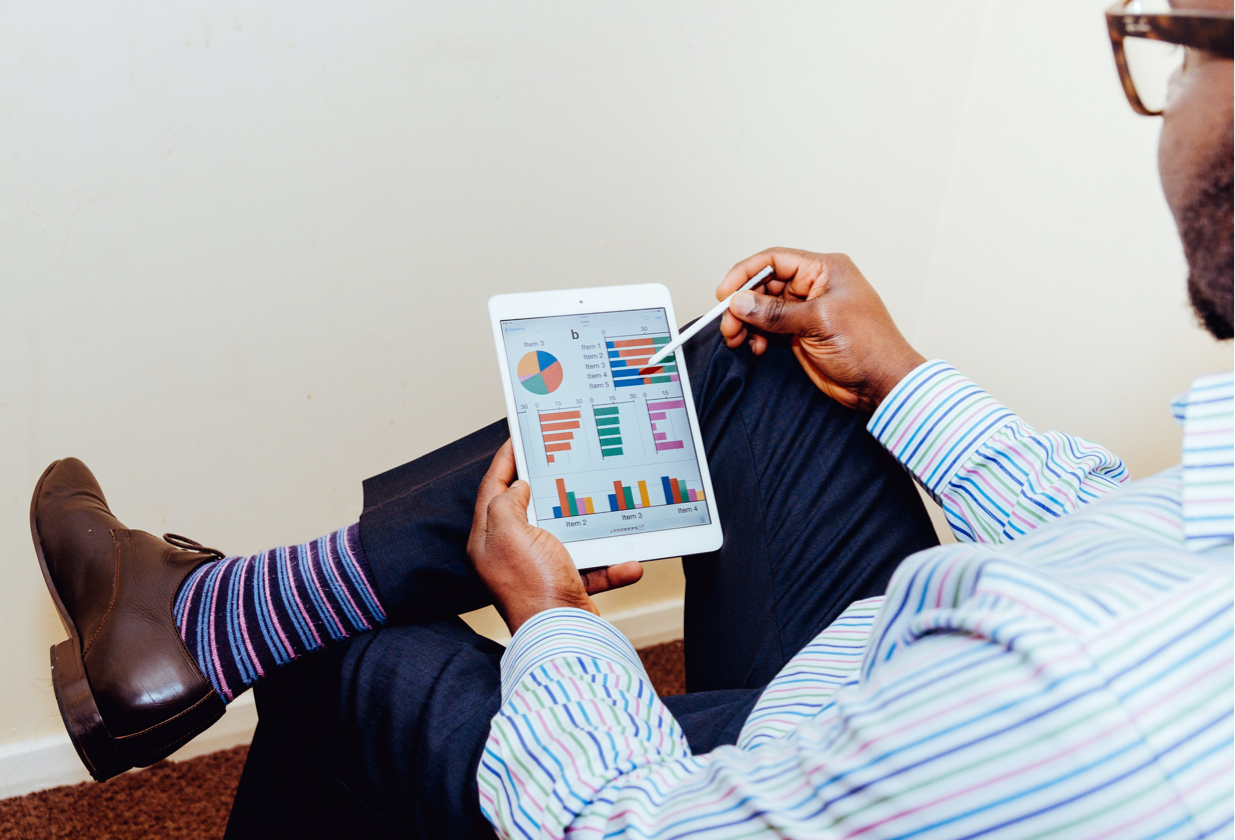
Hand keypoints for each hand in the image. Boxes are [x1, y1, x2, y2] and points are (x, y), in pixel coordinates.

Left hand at [467, 441, 643, 633]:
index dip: (505, 461)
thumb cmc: (532, 585)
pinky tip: (628, 562)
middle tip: (561, 461)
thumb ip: (507, 503)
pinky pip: (591, 566)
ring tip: (603, 506)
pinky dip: (610, 565)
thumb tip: (518, 488)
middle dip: (547, 486)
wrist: (562, 637)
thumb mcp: (509, 532)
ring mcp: (538, 570)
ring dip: (589, 528)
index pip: (492, 489)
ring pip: (565, 535)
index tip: (517, 439)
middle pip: (527, 509)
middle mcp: (509, 554)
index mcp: (488, 540)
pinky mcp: (564, 586)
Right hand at [717, 248, 925, 411]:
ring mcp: (806, 310)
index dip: (746, 274)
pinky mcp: (800, 333)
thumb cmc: (868, 346)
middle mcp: (814, 286)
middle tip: (729, 324)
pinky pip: (768, 328)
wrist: (882, 383)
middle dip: (743, 304)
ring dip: (746, 322)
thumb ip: (776, 313)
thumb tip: (740, 302)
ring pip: (763, 308)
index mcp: (824, 270)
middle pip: (764, 285)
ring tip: (737, 338)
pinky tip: (756, 347)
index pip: (775, 260)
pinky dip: (757, 336)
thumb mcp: (818, 322)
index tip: (725, 294)